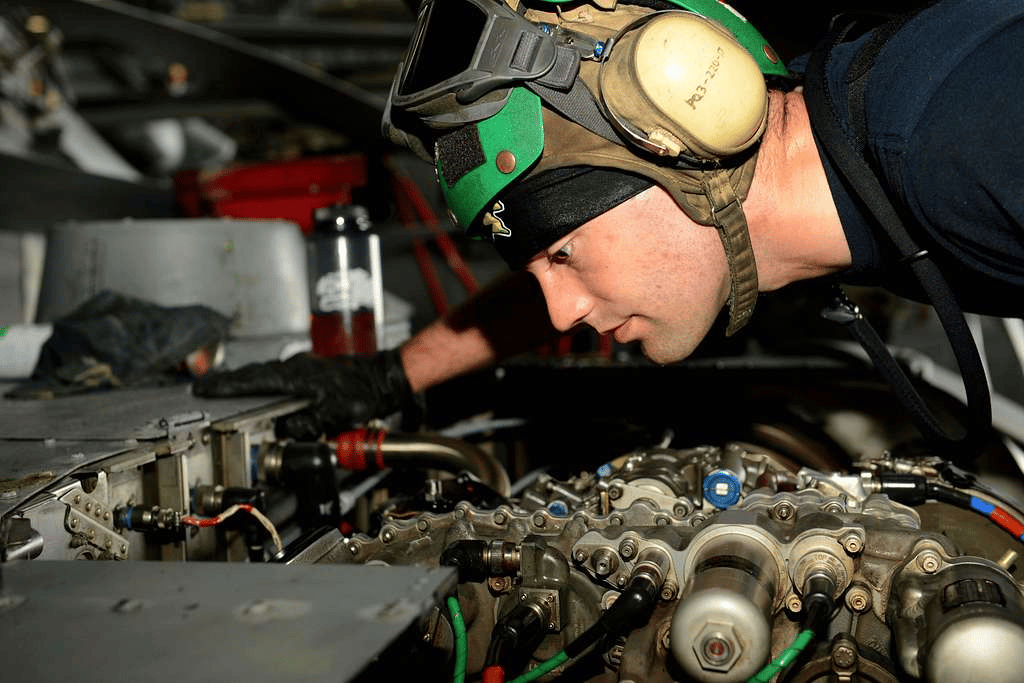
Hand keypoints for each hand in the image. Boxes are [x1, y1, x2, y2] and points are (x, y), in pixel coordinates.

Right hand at [192, 349, 412, 437]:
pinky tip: (259, 390)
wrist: (384, 378)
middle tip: (205, 389)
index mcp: (296, 376)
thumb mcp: (335, 414)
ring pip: (266, 374)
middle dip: (228, 382)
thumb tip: (285, 430)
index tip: (203, 389)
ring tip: (224, 391)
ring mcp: (303, 367)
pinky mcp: (310, 371)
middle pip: (254, 374)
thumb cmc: (364, 394)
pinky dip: (262, 382)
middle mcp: (296, 367)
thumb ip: (308, 423)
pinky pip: (278, 375)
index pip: (253, 380)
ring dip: (245, 382)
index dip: (226, 386)